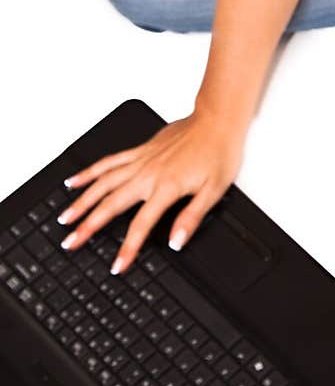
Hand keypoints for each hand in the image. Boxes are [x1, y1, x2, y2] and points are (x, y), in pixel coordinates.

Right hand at [56, 108, 245, 274]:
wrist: (216, 120)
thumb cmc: (218, 152)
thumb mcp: (214, 191)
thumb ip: (191, 218)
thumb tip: (176, 242)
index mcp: (166, 187)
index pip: (141, 225)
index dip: (128, 248)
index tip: (117, 265)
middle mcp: (148, 174)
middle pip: (111, 205)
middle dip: (88, 226)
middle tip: (71, 242)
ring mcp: (141, 161)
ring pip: (103, 183)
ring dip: (82, 201)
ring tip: (65, 217)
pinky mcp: (139, 150)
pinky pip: (108, 161)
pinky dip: (89, 172)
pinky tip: (74, 180)